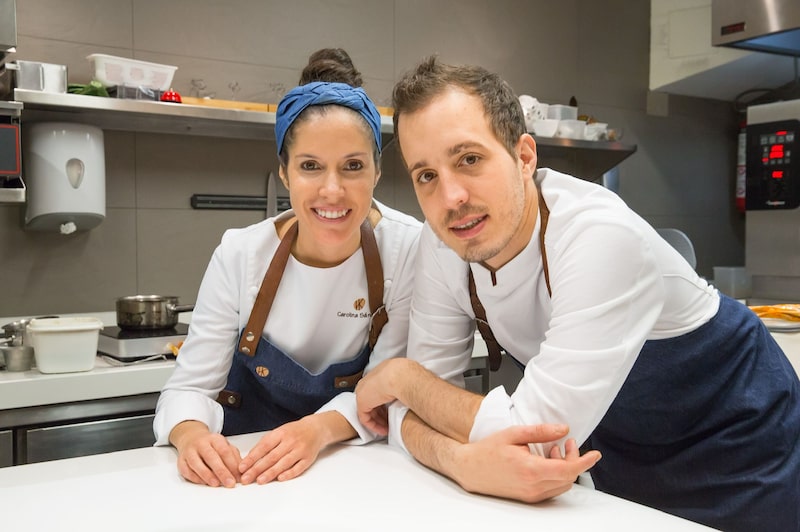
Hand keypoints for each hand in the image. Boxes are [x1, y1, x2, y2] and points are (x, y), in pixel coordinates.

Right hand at [171, 421, 242, 487]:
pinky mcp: (181, 460)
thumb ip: (234, 458)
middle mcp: (201, 444)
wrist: (191, 438)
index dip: (232, 465)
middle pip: (211, 457)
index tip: (238, 477)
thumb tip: (241, 473)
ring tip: (216, 484)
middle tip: (230, 483)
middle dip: (221, 471)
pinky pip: (186, 470)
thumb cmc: (211, 446)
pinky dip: (195, 478)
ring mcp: (189, 452)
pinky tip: (203, 482)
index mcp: (215, 439)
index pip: (224, 451)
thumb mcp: (225, 446)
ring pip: (197, 463)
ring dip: (207, 475)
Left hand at [239, 416, 325, 483]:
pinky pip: (298, 467)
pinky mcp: (308, 458)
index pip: (264, 447)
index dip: (252, 458)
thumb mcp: (278, 432)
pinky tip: (280, 478)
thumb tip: (250, 459)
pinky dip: (289, 473)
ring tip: (260, 480)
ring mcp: (300, 450)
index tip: (242, 467)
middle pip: (272, 457)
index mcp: (281, 433)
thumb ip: (265, 444)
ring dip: (271, 473)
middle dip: (257, 469)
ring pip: (284, 463)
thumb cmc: (294, 432)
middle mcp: (290, 441)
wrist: (316, 429)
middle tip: (246, 478)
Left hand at [355, 358, 406, 434]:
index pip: (377, 392)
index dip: (385, 404)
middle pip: (372, 402)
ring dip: (378, 421)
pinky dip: (374, 426)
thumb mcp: (403, 380)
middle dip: (381, 414)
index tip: (393, 411)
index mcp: (378, 374)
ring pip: (368, 411)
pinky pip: (365, 418)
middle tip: (391, 421)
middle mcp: (368, 382)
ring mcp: (363, 392)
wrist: (399, 375)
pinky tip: (383, 430)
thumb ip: (402, 387)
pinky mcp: (362, 403)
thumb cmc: (405, 375)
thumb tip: (409, 392)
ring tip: (388, 428)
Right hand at [452, 424, 600, 502]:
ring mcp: (531, 494)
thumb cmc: (488, 451)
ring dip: (565, 467)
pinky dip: (557, 475)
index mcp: (530, 469)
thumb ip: (541, 431)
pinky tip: (547, 461)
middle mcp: (533, 486)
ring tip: (554, 450)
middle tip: (568, 443)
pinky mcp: (528, 497)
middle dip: (574, 459)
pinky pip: (552, 489)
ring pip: (562, 485)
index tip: (595, 454)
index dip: (585, 461)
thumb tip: (563, 429)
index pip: (568, 469)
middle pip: (568, 477)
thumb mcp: (514, 434)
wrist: (470, 469)